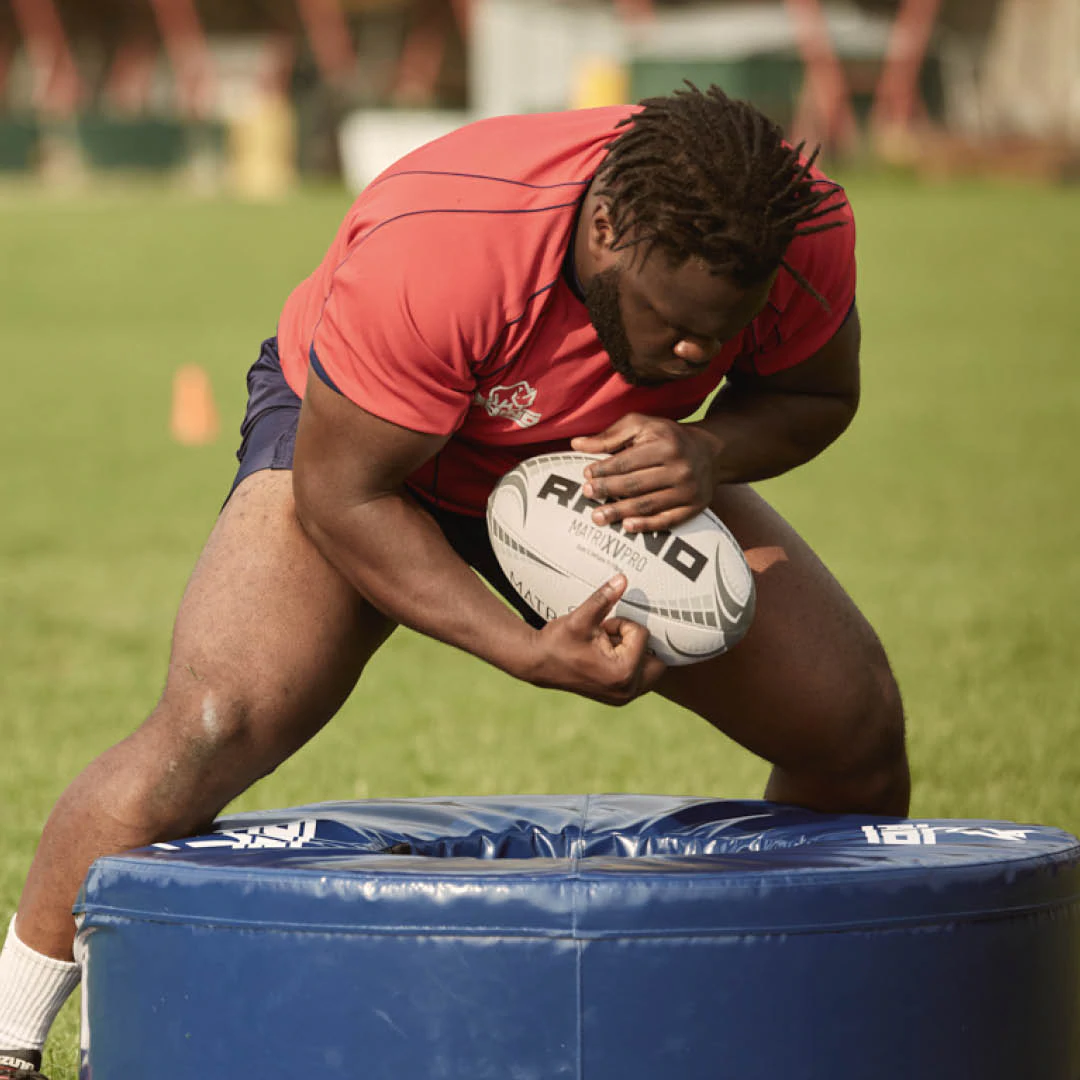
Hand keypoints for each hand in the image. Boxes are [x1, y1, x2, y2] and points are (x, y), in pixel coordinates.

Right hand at [524, 574, 666, 704]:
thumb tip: (623, 579)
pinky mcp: (618, 698)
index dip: (621, 625)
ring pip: (651, 670)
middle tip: (614, 639)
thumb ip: (604, 598)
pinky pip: (641, 680)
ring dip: (637, 655)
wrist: (537, 662)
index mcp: (622, 672)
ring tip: (612, 649)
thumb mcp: (581, 618)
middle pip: (657, 659)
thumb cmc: (558, 641)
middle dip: (638, 644)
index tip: (601, 629)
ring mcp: (623, 697)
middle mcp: (627, 690)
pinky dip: (632, 666)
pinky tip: (610, 658)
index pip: (642, 635)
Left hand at [571, 414, 720, 531]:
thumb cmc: (667, 437)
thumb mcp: (641, 426)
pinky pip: (667, 520)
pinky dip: (646, 525)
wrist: (709, 451)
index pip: (628, 461)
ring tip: (597, 517)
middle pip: (636, 484)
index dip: (605, 469)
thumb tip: (576, 444)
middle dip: (607, 490)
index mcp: (666, 445)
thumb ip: (609, 436)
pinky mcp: (694, 507)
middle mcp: (680, 468)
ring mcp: (689, 490)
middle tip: (587, 495)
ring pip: (648, 504)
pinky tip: (626, 526)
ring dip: (620, 512)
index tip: (586, 474)